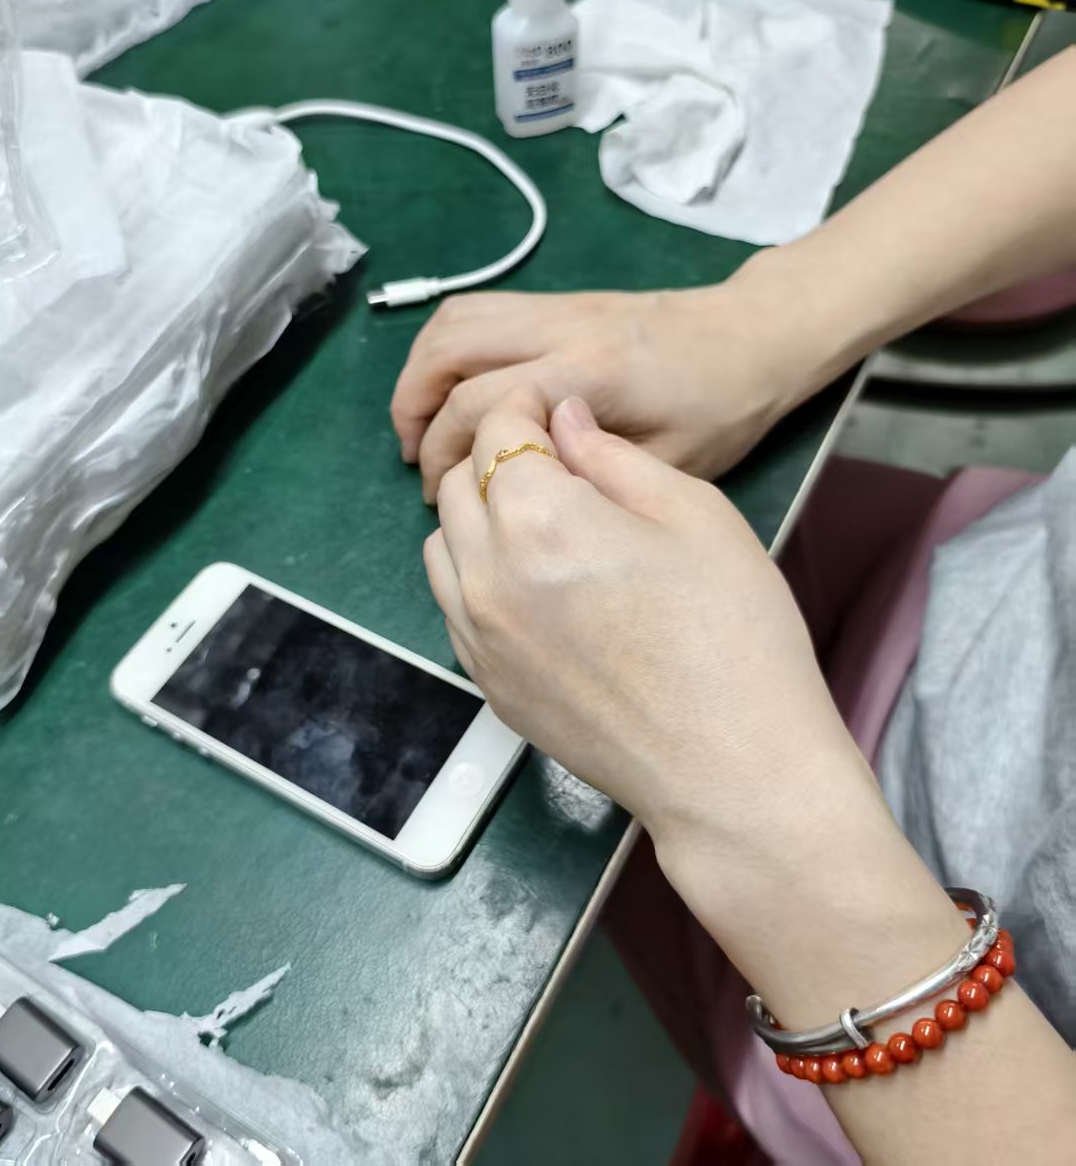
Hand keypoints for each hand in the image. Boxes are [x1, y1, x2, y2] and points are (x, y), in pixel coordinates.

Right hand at [391, 277, 813, 502]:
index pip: (484, 403)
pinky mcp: (558, 302)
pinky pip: (479, 312)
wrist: (755, 335)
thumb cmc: (721, 409)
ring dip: (422, 370)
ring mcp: (557, 306)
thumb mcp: (669, 464)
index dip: (446, 451)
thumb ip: (591, 473)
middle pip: (450, 345)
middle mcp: (563, 327)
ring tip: (423, 424)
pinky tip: (455, 394)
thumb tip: (516, 481)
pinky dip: (448, 351)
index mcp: (591, 373)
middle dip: (413, 404)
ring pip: (457, 317)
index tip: (441, 492)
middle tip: (415, 457)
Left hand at [423, 387, 869, 849]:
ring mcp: (477, 635)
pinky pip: (453, 604)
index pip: (497, 430)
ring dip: (478, 519)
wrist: (732, 769)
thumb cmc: (735, 634)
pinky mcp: (485, 683)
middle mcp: (485, 572)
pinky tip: (534, 586)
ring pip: (443, 545)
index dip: (526, 409)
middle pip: (458, 484)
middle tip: (557, 468)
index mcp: (538, 518)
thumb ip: (614, 458)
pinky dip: (476, 576)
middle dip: (498, 459)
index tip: (554, 412)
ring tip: (542, 527)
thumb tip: (562, 421)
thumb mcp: (696, 515)